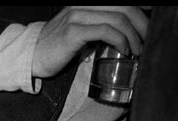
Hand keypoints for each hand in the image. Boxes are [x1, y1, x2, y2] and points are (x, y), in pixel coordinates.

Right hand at [32, 6, 147, 78]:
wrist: (29, 58)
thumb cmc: (54, 49)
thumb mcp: (79, 32)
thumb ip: (96, 29)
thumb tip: (119, 37)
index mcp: (87, 3)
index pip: (121, 3)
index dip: (140, 13)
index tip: (147, 28)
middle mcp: (83, 4)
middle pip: (125, 7)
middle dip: (142, 24)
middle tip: (147, 41)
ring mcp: (78, 16)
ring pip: (118, 18)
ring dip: (133, 36)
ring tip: (137, 50)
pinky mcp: (73, 31)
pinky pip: (105, 31)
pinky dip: (120, 40)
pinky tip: (124, 50)